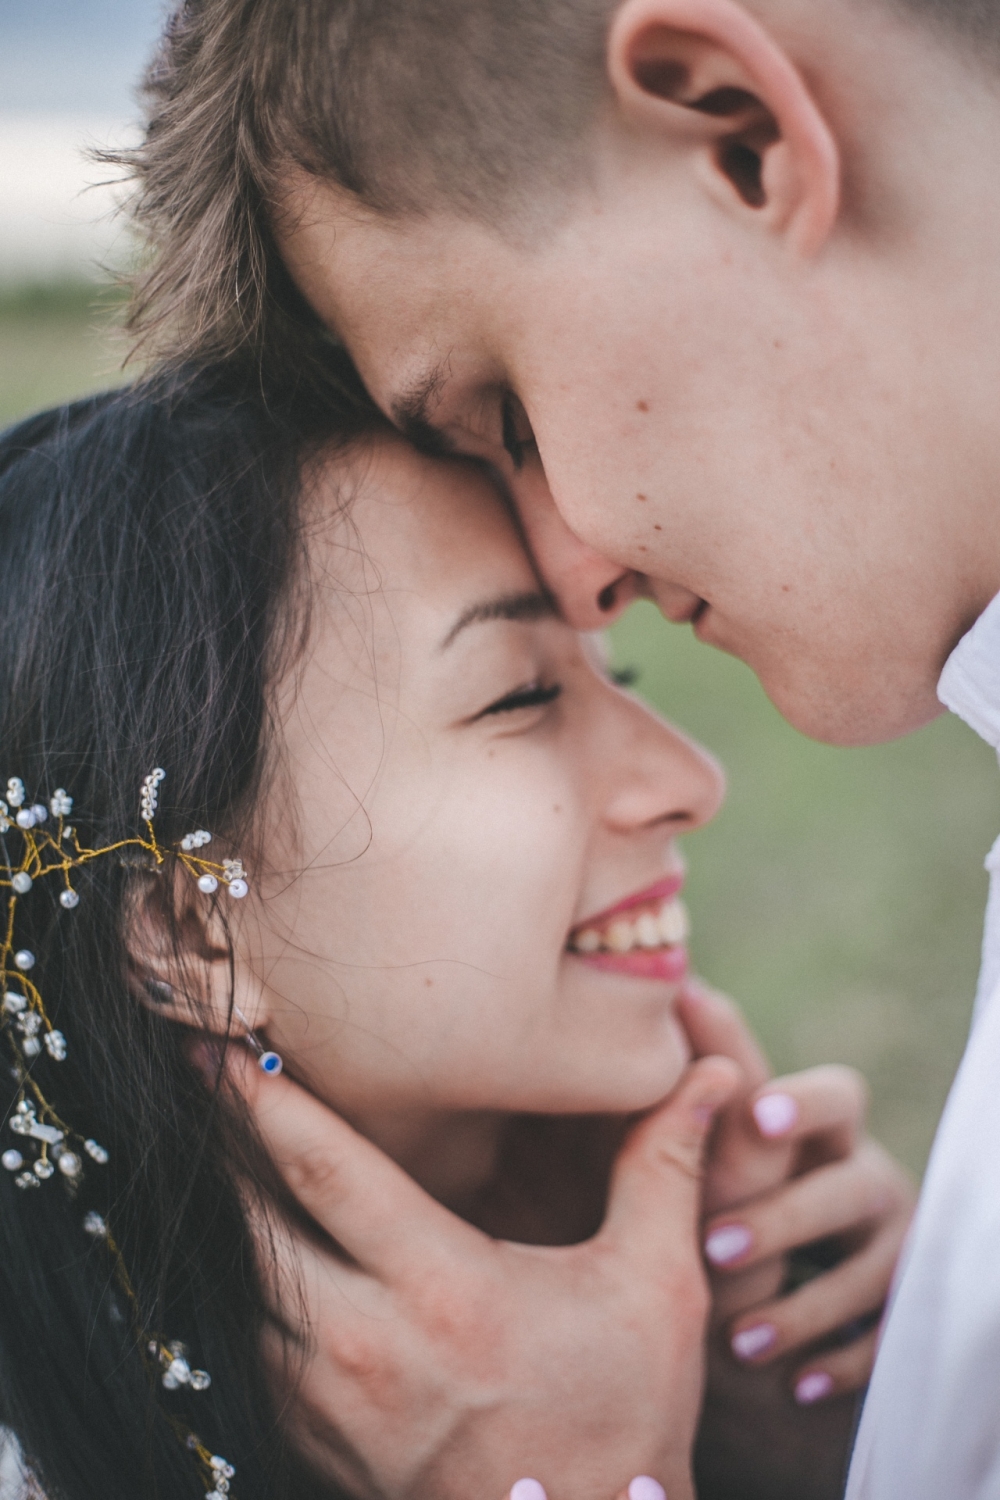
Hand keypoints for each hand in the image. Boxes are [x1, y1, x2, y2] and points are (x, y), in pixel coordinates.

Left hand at [221, 1047, 739, 1499]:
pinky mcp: (317, 1448)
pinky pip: (251, 1355)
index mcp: (445, 1291)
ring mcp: (332, 1408)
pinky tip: (248, 1254)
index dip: (264, 1102)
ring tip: (207, 1153)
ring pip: (240, 1293)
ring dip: (223, 1222)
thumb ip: (664, 1167)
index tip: (220, 1045)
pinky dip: (240, 1295)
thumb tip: (711, 1072)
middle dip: (215, 1146)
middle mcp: (368, 1348)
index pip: (325, 1173)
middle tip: (186, 1075)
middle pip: (253, 1227)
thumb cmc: (625, 1421)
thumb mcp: (656, 1287)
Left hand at [678, 983, 914, 1499]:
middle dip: (785, 1217)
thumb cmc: (731, 1176)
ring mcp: (893, 1242)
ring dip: (803, 1306)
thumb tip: (677, 981)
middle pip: (850, 1186)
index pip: (835, 1094)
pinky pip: (888, 1337)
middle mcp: (868, 1174)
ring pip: (871, 1270)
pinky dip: (843, 1360)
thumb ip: (706, 1064)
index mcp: (826, 1124)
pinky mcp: (901, 1306)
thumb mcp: (717, 1130)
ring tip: (737, 1341)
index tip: (757, 1114)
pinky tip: (798, 1384)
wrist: (769, 1270)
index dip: (802, 1102)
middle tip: (711, 1248)